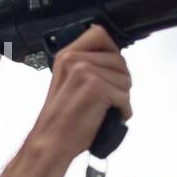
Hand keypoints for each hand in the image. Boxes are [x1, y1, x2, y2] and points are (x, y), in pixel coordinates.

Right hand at [28, 24, 131, 159]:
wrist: (51, 143)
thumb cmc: (61, 120)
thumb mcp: (67, 83)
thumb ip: (85, 66)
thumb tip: (114, 60)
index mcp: (66, 56)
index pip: (99, 33)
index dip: (111, 51)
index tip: (110, 69)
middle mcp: (74, 59)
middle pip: (119, 59)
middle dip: (120, 80)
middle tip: (109, 97)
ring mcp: (85, 72)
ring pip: (125, 79)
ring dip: (122, 97)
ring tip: (106, 108)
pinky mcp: (96, 87)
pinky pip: (125, 97)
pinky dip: (122, 111)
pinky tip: (108, 117)